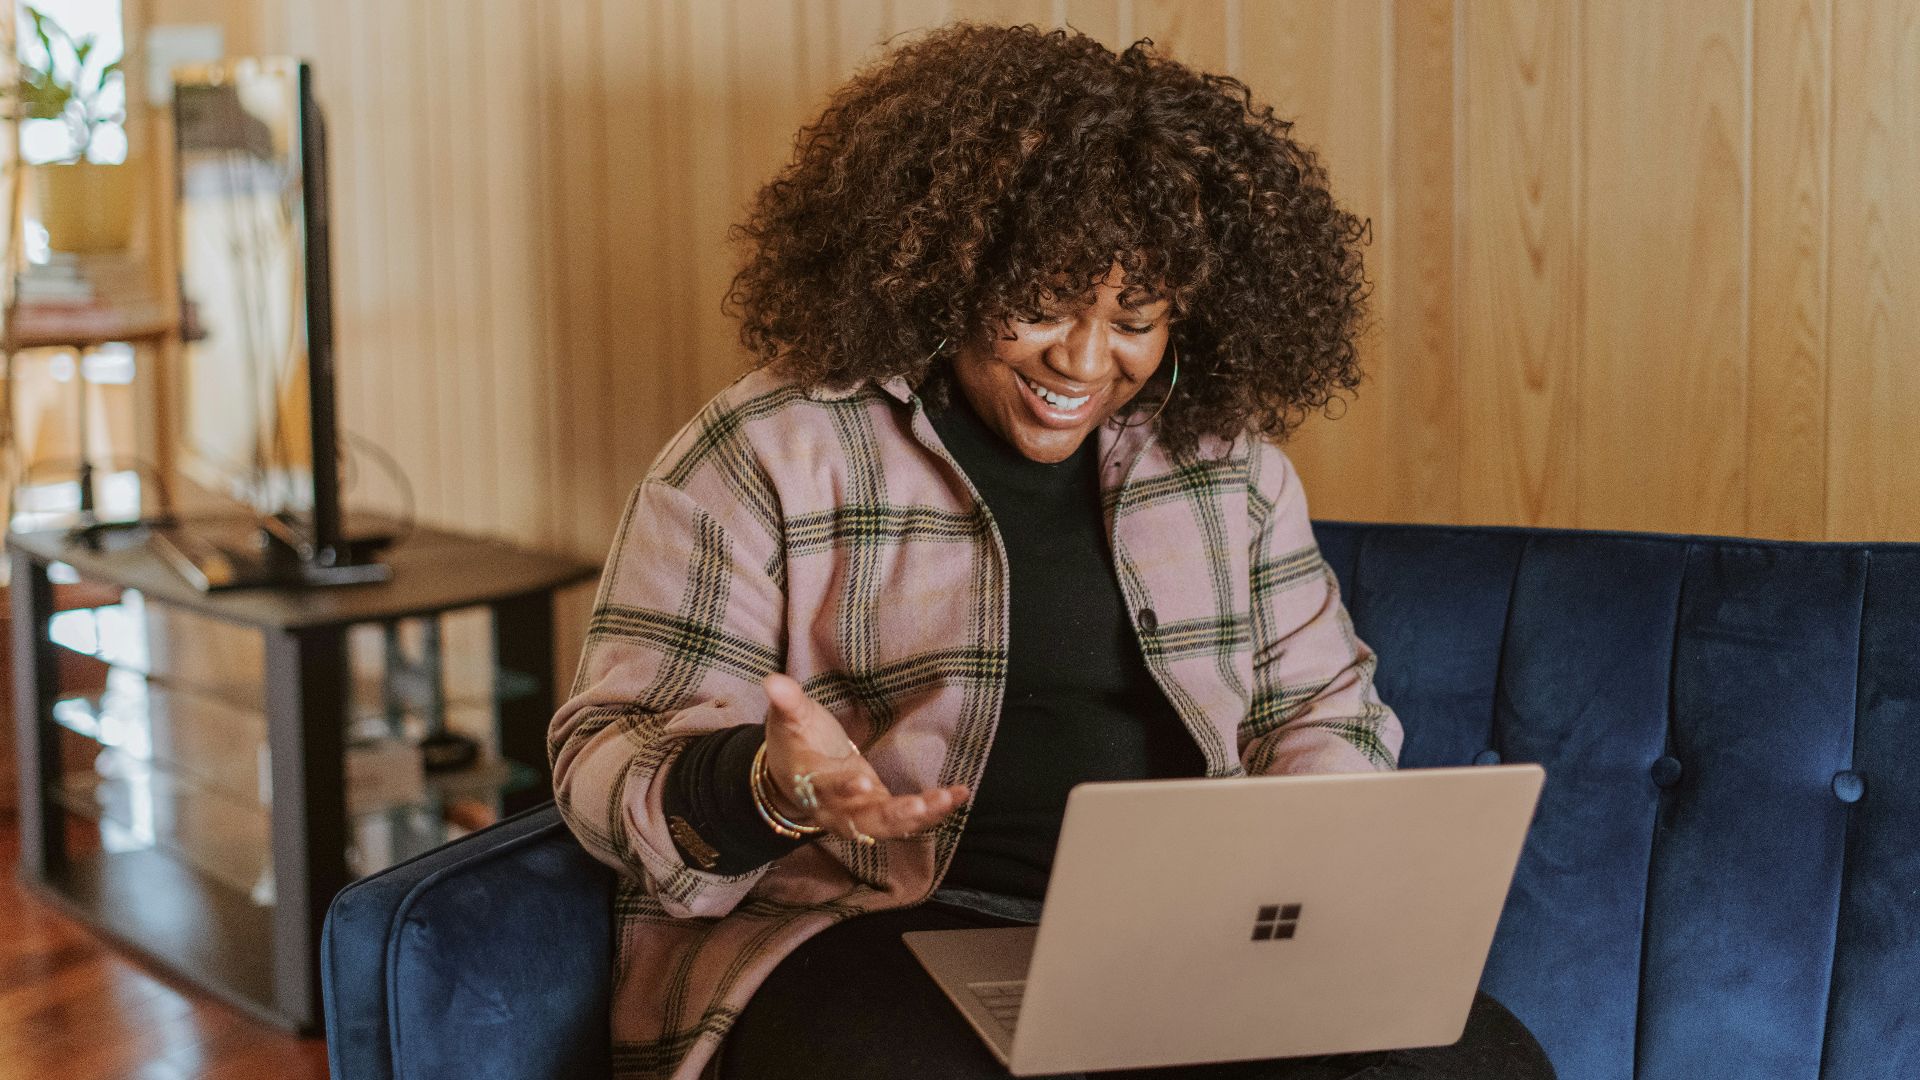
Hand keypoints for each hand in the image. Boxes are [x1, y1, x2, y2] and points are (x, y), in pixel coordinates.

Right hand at [760, 673, 969, 843]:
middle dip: (892, 815)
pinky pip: (907, 820)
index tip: (860, 781)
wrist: (794, 780)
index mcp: (811, 783)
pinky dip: (934, 811)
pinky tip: (959, 795)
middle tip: (919, 806)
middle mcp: (836, 809)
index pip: (825, 788)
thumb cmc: (796, 745)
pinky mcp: (880, 813)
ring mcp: (860, 815)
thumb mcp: (789, 721)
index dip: (841, 788)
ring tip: (948, 798)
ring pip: (889, 825)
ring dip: (920, 816)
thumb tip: (772, 680)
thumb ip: (787, 703)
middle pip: (863, 820)